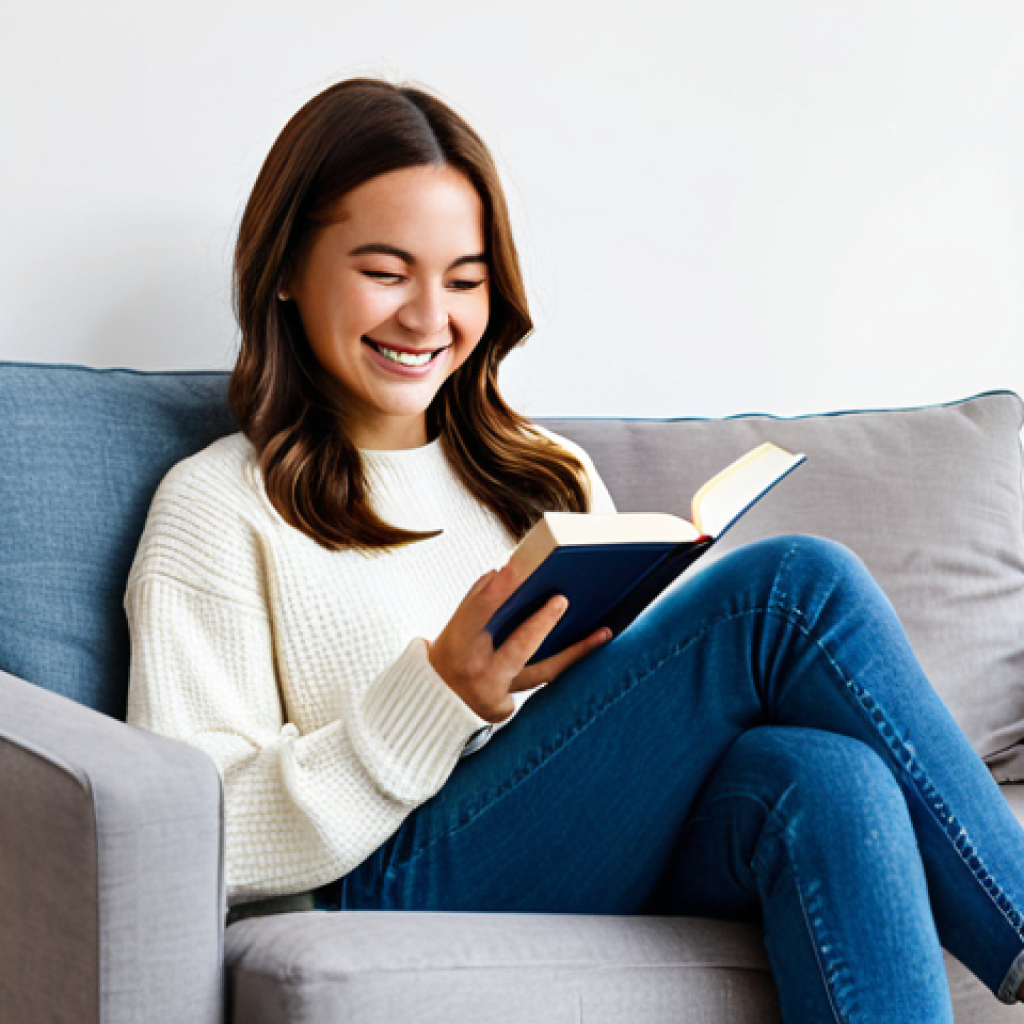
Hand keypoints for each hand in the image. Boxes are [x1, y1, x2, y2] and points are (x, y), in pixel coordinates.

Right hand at [427, 561, 612, 723]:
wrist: (437, 701)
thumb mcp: (456, 627)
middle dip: (540, 625)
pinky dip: (566, 663)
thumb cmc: (452, 652)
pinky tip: (592, 647)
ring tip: (603, 632)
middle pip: (516, 649)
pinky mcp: (507, 709)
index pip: (473, 613)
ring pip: (543, 671)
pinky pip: (544, 682)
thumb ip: (478, 601)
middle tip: (562, 600)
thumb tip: (505, 572)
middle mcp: (475, 671)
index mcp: (456, 642)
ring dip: (576, 651)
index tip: (510, 570)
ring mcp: (494, 694)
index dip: (492, 593)